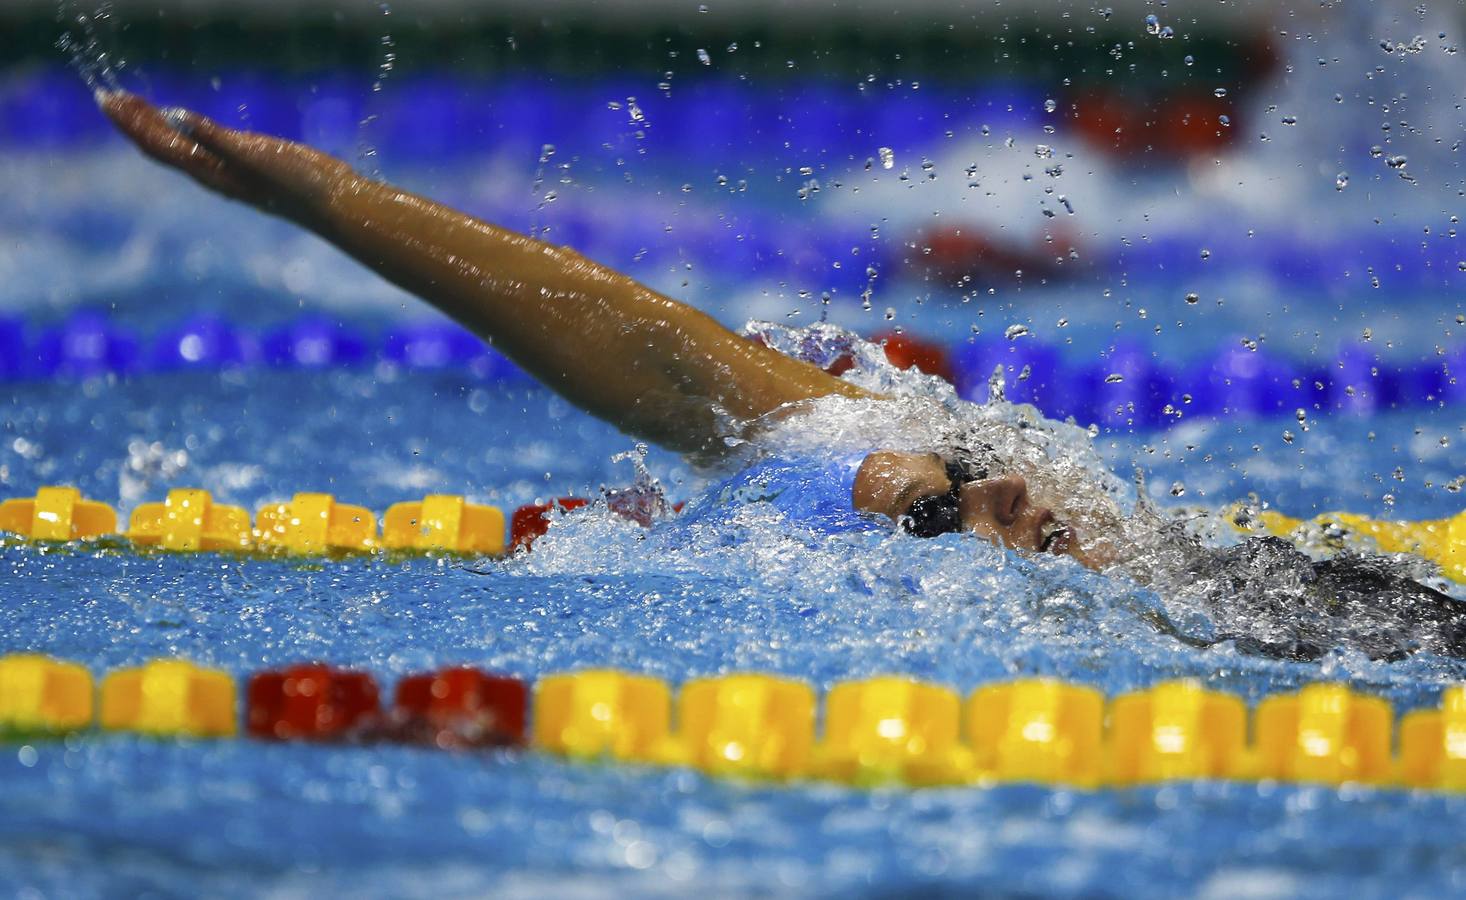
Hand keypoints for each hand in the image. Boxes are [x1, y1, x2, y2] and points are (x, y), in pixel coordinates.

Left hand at [98, 90, 351, 222]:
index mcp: (210, 171)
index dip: (130, 122)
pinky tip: (184, 120)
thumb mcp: (255, 155)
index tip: (106, 99)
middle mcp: (213, 173)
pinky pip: (203, 145)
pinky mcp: (247, 164)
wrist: (332, 204)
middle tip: (109, 97)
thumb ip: (216, 138)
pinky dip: (185, 129)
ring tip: (136, 105)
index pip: (158, 145)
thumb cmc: (297, 183)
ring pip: (180, 147)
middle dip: (134, 122)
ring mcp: (229, 170)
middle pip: (162, 147)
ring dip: (155, 125)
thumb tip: (176, 115)